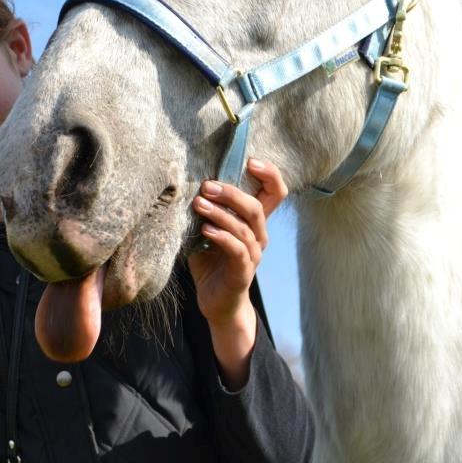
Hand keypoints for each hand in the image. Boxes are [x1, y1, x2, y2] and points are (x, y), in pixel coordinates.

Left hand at [187, 158, 287, 387]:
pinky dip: (221, 236)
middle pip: (257, 206)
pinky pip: (237, 249)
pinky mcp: (243, 271)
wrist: (215, 302)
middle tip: (207, 185)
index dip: (270, 174)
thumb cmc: (210, 262)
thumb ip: (205, 209)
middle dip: (232, 192)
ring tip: (198, 204)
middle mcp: (259, 235)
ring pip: (244, 226)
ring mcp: (254, 254)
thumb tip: (185, 183)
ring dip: (220, 213)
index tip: (250, 160)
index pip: (276, 191)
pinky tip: (205, 230)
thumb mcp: (207, 230)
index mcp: (253, 222)